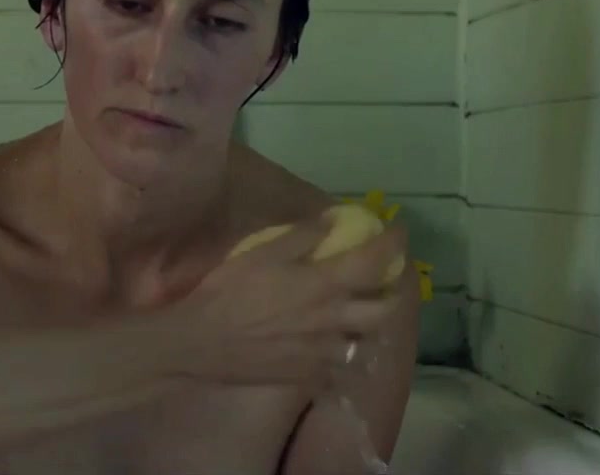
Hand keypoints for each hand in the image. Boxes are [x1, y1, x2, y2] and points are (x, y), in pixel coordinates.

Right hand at [169, 214, 406, 387]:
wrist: (201, 342)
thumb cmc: (229, 291)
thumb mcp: (262, 251)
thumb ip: (302, 237)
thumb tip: (332, 222)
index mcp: (324, 284)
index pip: (375, 261)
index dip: (394, 244)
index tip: (397, 231)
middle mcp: (334, 319)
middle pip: (384, 311)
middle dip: (391, 294)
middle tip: (383, 283)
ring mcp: (324, 352)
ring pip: (363, 342)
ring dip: (366, 327)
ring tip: (356, 316)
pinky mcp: (310, 375)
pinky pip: (338, 368)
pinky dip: (342, 356)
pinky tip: (330, 348)